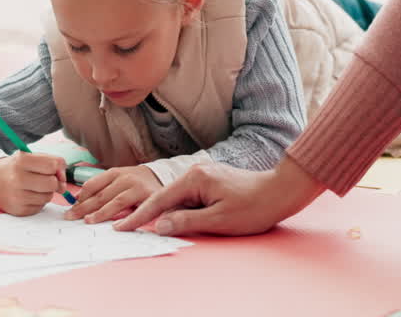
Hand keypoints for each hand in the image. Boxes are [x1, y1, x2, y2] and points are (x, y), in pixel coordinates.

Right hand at [0, 152, 67, 216]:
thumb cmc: (16, 168)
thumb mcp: (29, 157)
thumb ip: (50, 162)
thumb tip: (63, 182)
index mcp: (21, 161)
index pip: (53, 165)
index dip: (59, 169)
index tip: (55, 170)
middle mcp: (17, 179)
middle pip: (52, 184)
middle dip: (53, 182)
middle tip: (45, 180)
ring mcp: (17, 197)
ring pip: (48, 197)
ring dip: (46, 192)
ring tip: (33, 187)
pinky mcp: (18, 210)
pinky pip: (41, 207)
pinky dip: (38, 201)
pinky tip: (28, 195)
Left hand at [64, 165, 161, 223]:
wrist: (160, 178)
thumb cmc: (134, 183)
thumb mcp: (116, 180)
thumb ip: (98, 188)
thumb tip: (77, 199)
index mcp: (114, 173)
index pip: (92, 185)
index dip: (80, 199)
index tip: (71, 210)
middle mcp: (125, 178)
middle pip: (101, 195)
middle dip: (84, 208)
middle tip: (71, 218)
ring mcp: (138, 187)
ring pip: (116, 202)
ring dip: (101, 213)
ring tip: (88, 221)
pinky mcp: (151, 197)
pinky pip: (136, 212)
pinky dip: (126, 220)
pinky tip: (116, 227)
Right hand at [113, 156, 323, 235]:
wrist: (280, 191)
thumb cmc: (253, 207)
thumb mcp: (218, 220)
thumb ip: (186, 222)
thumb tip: (159, 225)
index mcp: (194, 178)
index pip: (159, 200)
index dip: (139, 216)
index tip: (121, 227)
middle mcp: (195, 172)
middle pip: (166, 198)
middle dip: (149, 214)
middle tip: (127, 228)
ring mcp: (203, 175)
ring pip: (178, 199)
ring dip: (170, 214)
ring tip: (160, 225)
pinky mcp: (211, 181)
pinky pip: (189, 197)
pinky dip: (182, 210)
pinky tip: (182, 220)